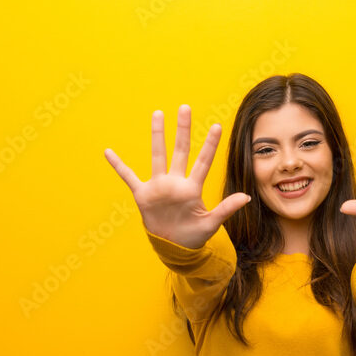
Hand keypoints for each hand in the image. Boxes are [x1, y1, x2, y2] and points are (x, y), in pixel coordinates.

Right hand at [104, 104, 250, 249]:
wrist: (174, 247)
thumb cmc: (194, 235)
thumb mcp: (211, 224)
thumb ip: (226, 209)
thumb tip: (247, 197)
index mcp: (192, 189)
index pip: (203, 162)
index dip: (210, 145)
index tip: (217, 126)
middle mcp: (175, 182)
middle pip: (180, 150)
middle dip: (183, 130)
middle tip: (185, 108)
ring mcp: (159, 186)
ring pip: (158, 155)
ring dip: (157, 135)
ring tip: (158, 114)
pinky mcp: (143, 194)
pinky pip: (128, 177)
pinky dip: (118, 166)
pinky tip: (109, 152)